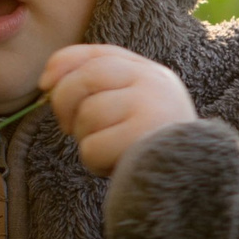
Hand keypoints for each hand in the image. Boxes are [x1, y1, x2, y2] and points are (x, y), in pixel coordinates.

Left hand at [40, 45, 195, 176]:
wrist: (194, 184)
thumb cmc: (147, 148)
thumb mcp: (128, 108)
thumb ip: (97, 87)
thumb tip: (47, 82)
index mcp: (151, 73)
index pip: (99, 54)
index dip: (64, 64)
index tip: (44, 84)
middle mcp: (155, 82)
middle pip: (87, 77)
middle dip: (64, 103)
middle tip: (70, 128)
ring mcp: (153, 107)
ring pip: (88, 114)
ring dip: (85, 139)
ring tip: (109, 150)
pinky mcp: (145, 138)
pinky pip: (93, 147)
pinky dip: (94, 162)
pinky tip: (114, 167)